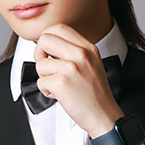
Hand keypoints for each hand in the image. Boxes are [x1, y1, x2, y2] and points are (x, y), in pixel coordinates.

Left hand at [34, 23, 122, 137]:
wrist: (104, 116)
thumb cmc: (95, 95)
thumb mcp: (90, 64)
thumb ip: (73, 51)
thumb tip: (47, 43)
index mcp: (88, 48)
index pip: (59, 28)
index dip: (48, 38)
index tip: (48, 52)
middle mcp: (81, 54)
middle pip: (45, 39)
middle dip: (39, 54)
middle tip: (47, 68)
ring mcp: (71, 68)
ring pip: (40, 64)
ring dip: (44, 77)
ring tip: (59, 86)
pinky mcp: (62, 83)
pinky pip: (40, 82)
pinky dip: (46, 91)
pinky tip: (60, 95)